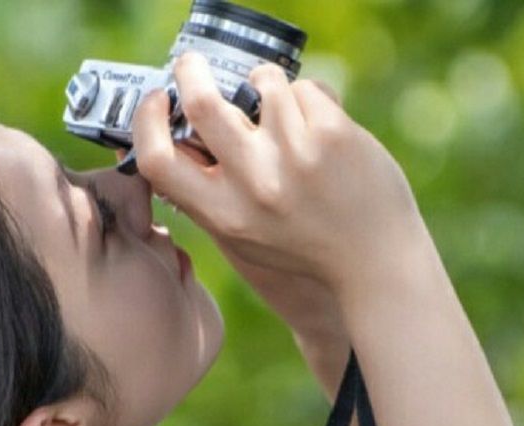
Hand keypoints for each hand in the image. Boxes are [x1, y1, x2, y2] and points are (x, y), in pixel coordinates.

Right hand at [129, 52, 418, 295]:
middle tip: (194, 65)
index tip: (158, 101)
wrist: (375, 262)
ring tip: (281, 107)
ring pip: (263, 81)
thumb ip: (207, 192)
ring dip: (268, 84)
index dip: (147, 121)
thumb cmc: (304, 247)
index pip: (157, 160)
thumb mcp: (241, 234)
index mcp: (223, 214)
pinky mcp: (333, 134)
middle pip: (202, 103)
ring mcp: (295, 155)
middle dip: (192, 70)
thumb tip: (179, 132)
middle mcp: (254, 184)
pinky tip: (322, 128)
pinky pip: (307, 88)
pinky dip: (310, 99)